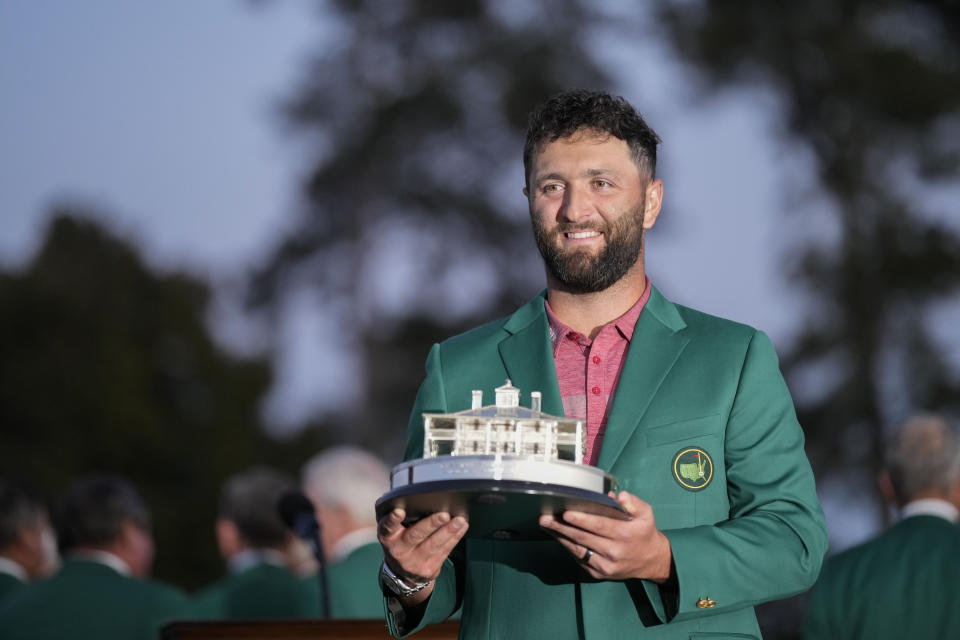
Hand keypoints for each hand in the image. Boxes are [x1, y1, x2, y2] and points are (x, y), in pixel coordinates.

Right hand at [377, 508, 468, 603]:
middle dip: (431, 524)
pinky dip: (455, 538)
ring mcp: (414, 562)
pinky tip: (461, 528)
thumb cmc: (399, 541)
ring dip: (448, 531)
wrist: (402, 572)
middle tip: (444, 515)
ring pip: (433, 545)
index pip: (388, 527)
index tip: (399, 511)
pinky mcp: (428, 569)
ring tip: (459, 521)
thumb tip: (401, 497)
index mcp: (388, 537)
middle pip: (415, 536)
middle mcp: (399, 550)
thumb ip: (394, 515)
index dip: (392, 519)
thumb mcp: (391, 530)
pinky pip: (444, 551)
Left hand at [539, 491, 671, 582]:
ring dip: (560, 537)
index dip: (581, 520)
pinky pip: (579, 559)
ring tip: (545, 525)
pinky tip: (558, 536)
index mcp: (625, 535)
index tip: (565, 513)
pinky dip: (567, 547)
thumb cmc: (644, 532)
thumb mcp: (646, 514)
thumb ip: (634, 503)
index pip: (599, 526)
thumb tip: (619, 496)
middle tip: (545, 517)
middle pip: (583, 538)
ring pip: (577, 550)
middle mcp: (614, 552)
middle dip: (562, 527)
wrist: (651, 561)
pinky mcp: (598, 574)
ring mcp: (604, 566)